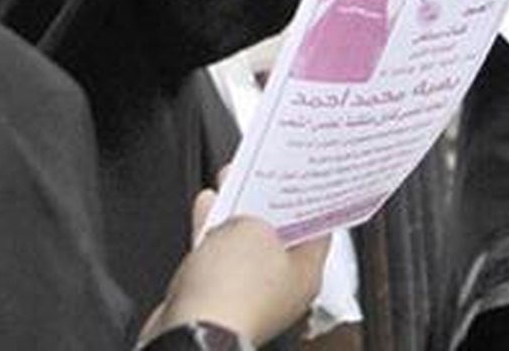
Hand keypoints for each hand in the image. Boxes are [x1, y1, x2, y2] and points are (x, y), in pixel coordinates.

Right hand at [139, 187, 330, 345]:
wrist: (192, 331)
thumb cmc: (233, 291)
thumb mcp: (254, 230)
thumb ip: (254, 216)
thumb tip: (243, 220)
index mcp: (306, 274)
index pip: (316, 228)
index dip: (307, 198)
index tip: (300, 178)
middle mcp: (281, 288)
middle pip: (278, 235)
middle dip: (265, 203)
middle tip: (262, 175)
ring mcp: (248, 296)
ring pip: (244, 245)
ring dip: (235, 215)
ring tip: (230, 183)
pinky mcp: (217, 301)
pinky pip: (217, 258)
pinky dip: (212, 232)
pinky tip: (207, 207)